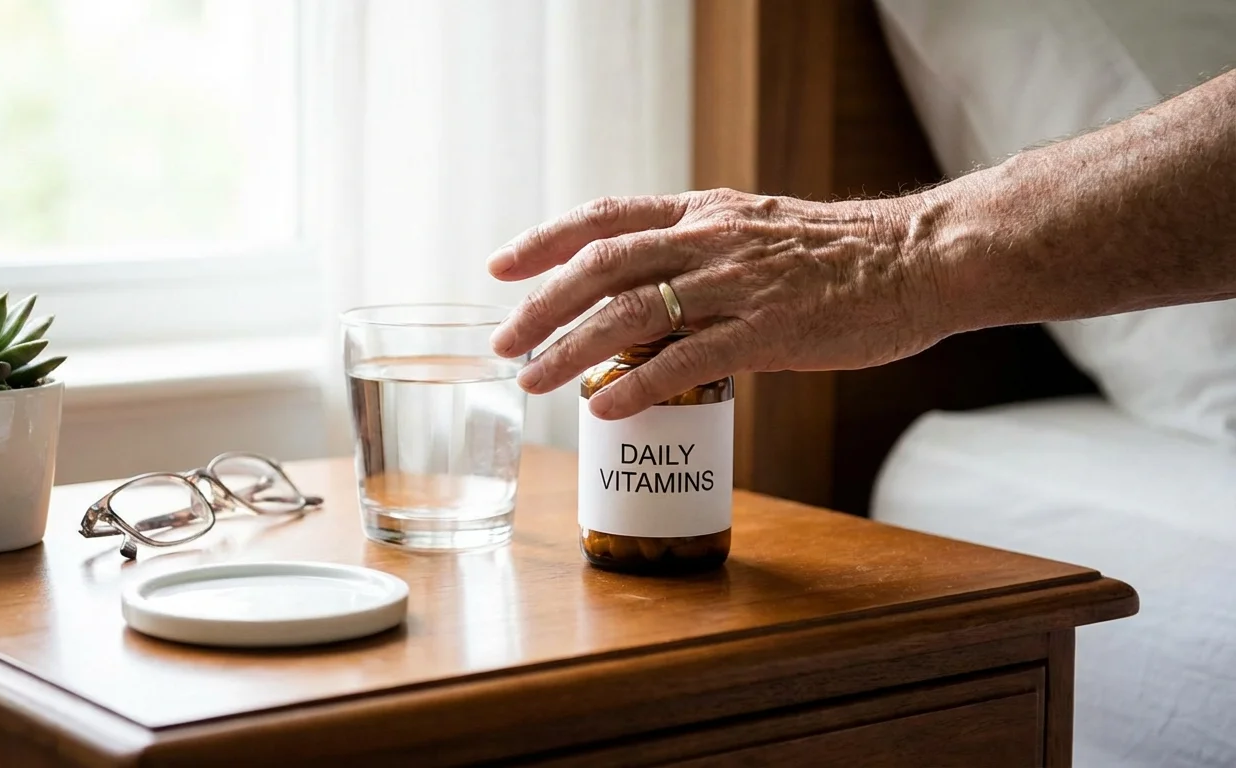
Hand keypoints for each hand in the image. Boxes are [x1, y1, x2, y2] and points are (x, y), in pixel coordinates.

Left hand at [486, 188, 946, 418]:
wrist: (918, 259)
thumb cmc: (840, 255)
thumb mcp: (756, 232)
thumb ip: (701, 255)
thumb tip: (645, 299)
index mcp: (703, 213)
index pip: (604, 217)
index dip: (544, 240)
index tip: (500, 267)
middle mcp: (709, 240)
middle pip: (600, 266)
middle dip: (541, 307)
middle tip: (502, 343)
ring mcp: (737, 285)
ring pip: (630, 313)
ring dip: (571, 349)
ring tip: (533, 381)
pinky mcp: (769, 332)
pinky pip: (687, 360)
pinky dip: (639, 385)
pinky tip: (605, 407)